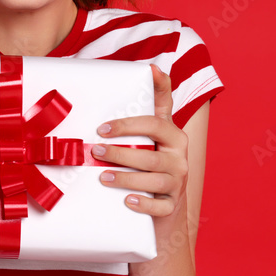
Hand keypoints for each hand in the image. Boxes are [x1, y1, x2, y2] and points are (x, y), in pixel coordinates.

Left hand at [93, 65, 188, 217]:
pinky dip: (143, 204)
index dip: (129, 123)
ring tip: (103, 177)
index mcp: (173, 136)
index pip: (154, 123)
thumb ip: (150, 105)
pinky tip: (127, 201)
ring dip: (126, 178)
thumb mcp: (153, 132)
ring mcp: (177, 182)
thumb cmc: (152, 160)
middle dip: (121, 153)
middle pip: (150, 154)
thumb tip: (150, 69)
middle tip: (96, 151)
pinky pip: (159, 206)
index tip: (104, 126)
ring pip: (154, 180)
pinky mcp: (172, 205)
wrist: (164, 205)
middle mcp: (179, 157)